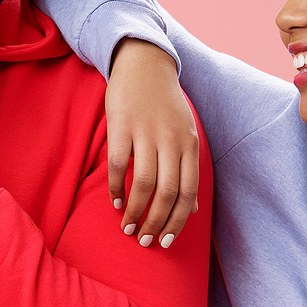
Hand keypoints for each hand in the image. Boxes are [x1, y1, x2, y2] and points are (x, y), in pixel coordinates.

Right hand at [107, 39, 199, 248]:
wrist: (145, 64)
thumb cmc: (165, 105)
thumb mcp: (186, 134)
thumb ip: (189, 169)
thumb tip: (193, 208)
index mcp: (190, 145)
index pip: (188, 193)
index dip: (178, 221)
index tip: (166, 241)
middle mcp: (172, 140)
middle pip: (167, 194)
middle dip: (155, 223)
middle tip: (143, 240)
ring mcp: (147, 133)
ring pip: (144, 184)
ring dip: (135, 211)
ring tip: (126, 227)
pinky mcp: (122, 126)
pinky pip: (118, 165)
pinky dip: (116, 188)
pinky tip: (114, 201)